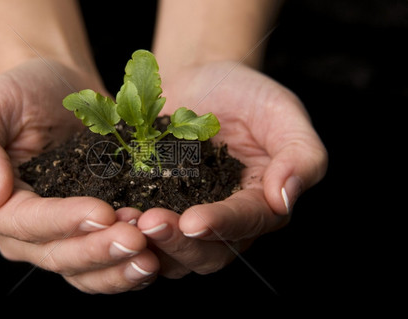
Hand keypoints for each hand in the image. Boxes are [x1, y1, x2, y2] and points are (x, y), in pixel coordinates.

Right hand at [0, 58, 158, 292]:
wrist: (61, 91)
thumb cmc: (21, 93)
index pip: (26, 223)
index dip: (64, 222)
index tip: (103, 212)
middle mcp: (22, 233)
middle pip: (58, 255)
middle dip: (98, 250)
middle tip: (136, 239)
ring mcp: (59, 237)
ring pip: (85, 270)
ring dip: (118, 267)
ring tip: (150, 254)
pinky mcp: (89, 234)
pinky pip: (106, 264)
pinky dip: (129, 266)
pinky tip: (157, 258)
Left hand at [135, 62, 327, 277]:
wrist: (198, 79)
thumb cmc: (244, 93)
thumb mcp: (281, 112)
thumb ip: (300, 154)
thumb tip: (284, 199)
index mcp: (261, 204)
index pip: (246, 224)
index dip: (220, 226)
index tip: (192, 222)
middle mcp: (225, 222)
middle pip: (207, 253)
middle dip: (177, 243)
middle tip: (147, 223)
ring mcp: (187, 219)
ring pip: (172, 255)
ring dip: (148, 246)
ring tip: (123, 224)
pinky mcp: (155, 209)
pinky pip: (143, 235)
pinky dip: (126, 233)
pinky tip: (108, 217)